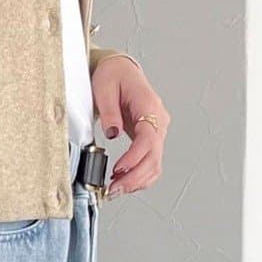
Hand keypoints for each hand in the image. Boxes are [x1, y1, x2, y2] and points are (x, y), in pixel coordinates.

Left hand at [92, 55, 169, 196]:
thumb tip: (112, 133)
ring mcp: (157, 131)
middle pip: (154, 157)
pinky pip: (150, 163)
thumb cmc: (113, 75)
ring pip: (155, 164)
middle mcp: (158, 120)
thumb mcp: (104, 87)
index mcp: (149, 106)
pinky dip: (139, 177)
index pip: (148, 138)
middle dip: (134, 177)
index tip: (118, 170)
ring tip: (116, 190)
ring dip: (137, 181)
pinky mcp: (150, 139)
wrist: (120, 70)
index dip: (134, 158)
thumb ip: (109, 111)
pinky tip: (124, 183)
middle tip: (114, 189)